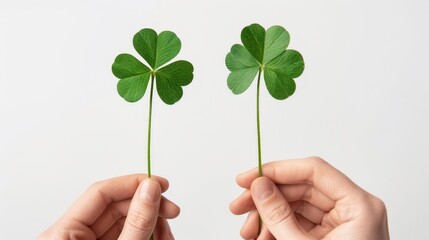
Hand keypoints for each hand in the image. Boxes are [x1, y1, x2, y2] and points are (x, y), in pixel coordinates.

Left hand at [39, 174, 179, 239]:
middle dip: (149, 207)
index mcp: (63, 234)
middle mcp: (74, 237)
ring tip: (167, 233)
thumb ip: (135, 222)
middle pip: (116, 207)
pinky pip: (127, 235)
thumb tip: (150, 190)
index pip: (100, 192)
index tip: (159, 183)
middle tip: (171, 209)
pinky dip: (146, 234)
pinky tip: (159, 238)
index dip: (133, 183)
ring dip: (152, 223)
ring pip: (125, 222)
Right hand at [230, 157, 388, 239]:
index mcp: (359, 206)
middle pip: (302, 188)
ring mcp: (343, 223)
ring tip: (249, 232)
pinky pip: (300, 222)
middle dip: (267, 198)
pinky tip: (262, 238)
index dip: (277, 170)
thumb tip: (260, 186)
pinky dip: (278, 228)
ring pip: (297, 205)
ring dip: (269, 216)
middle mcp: (353, 210)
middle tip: (240, 206)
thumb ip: (279, 215)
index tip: (249, 177)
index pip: (314, 170)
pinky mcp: (332, 235)